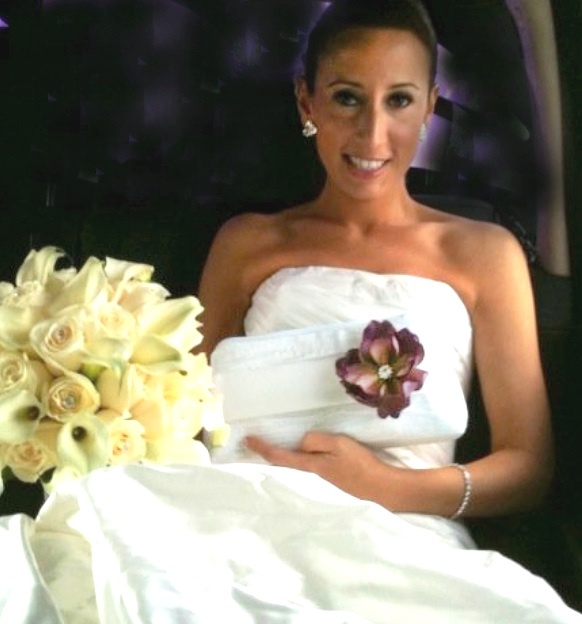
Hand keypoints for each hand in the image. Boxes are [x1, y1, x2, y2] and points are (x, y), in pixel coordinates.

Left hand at [245, 431, 388, 502]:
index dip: (262, 447)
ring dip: (283, 462)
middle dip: (268, 456)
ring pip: (294, 472)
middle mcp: (309, 480)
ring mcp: (318, 487)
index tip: (247, 439)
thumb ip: (315, 441)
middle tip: (256, 444)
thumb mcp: (338, 445)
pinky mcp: (328, 490)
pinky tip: (302, 463)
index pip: (278, 457)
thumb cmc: (360, 465)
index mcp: (309, 467)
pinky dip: (298, 467)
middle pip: (282, 467)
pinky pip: (306, 475)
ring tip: (274, 451)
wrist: (382, 490)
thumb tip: (301, 444)